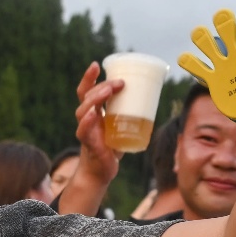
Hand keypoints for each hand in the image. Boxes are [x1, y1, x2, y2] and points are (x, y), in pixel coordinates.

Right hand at [72, 63, 122, 184]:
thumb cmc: (111, 146)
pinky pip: (83, 131)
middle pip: (87, 96)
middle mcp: (86, 118)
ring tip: (108, 91)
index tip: (96, 64)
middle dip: (102, 86)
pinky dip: (87, 122)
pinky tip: (92, 115)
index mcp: (93, 112)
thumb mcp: (121, 125)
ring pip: (84, 110)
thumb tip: (152, 97)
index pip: (87, 90)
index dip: (89, 77)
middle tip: (120, 82)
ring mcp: (85, 130)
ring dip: (96, 98)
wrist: (101, 172)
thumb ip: (131, 112)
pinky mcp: (88, 144)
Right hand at [178, 7, 235, 132]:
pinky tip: (184, 57)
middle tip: (223, 19)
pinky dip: (192, 63)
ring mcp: (228, 67)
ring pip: (212, 48)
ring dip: (205, 40)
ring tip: (199, 34)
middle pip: (230, 33)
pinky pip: (201, 70)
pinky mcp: (217, 82)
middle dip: (225, 25)